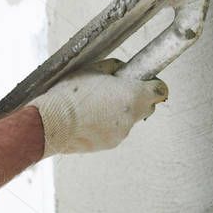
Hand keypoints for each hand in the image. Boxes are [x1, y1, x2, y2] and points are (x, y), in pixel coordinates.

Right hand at [25, 57, 168, 157]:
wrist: (52, 123)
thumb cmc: (70, 94)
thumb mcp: (93, 68)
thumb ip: (116, 68)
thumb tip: (123, 70)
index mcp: (132, 95)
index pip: (161, 91)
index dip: (155, 85)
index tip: (147, 81)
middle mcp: (131, 117)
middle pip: (147, 107)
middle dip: (137, 99)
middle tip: (118, 92)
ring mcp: (122, 133)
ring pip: (129, 120)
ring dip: (119, 112)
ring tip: (95, 105)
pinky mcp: (110, 144)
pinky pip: (116, 131)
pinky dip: (107, 124)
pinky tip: (90, 118)